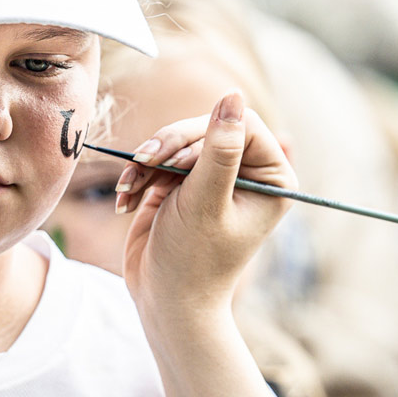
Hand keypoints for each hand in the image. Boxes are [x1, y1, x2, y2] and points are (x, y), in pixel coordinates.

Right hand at [119, 91, 295, 325]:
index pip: (241, 123)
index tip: (172, 160)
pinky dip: (138, 176)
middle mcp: (247, 174)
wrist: (164, 302)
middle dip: (169, 146)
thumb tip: (233, 95)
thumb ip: (219, 149)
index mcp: (272, 178)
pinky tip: (125, 200)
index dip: (203, 132)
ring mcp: (212, 178)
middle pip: (206, 127)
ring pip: (176, 142)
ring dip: (147, 162)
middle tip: (143, 164)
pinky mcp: (182, 186)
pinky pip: (158, 161)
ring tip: (128, 190)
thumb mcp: (207, 201)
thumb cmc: (194, 259)